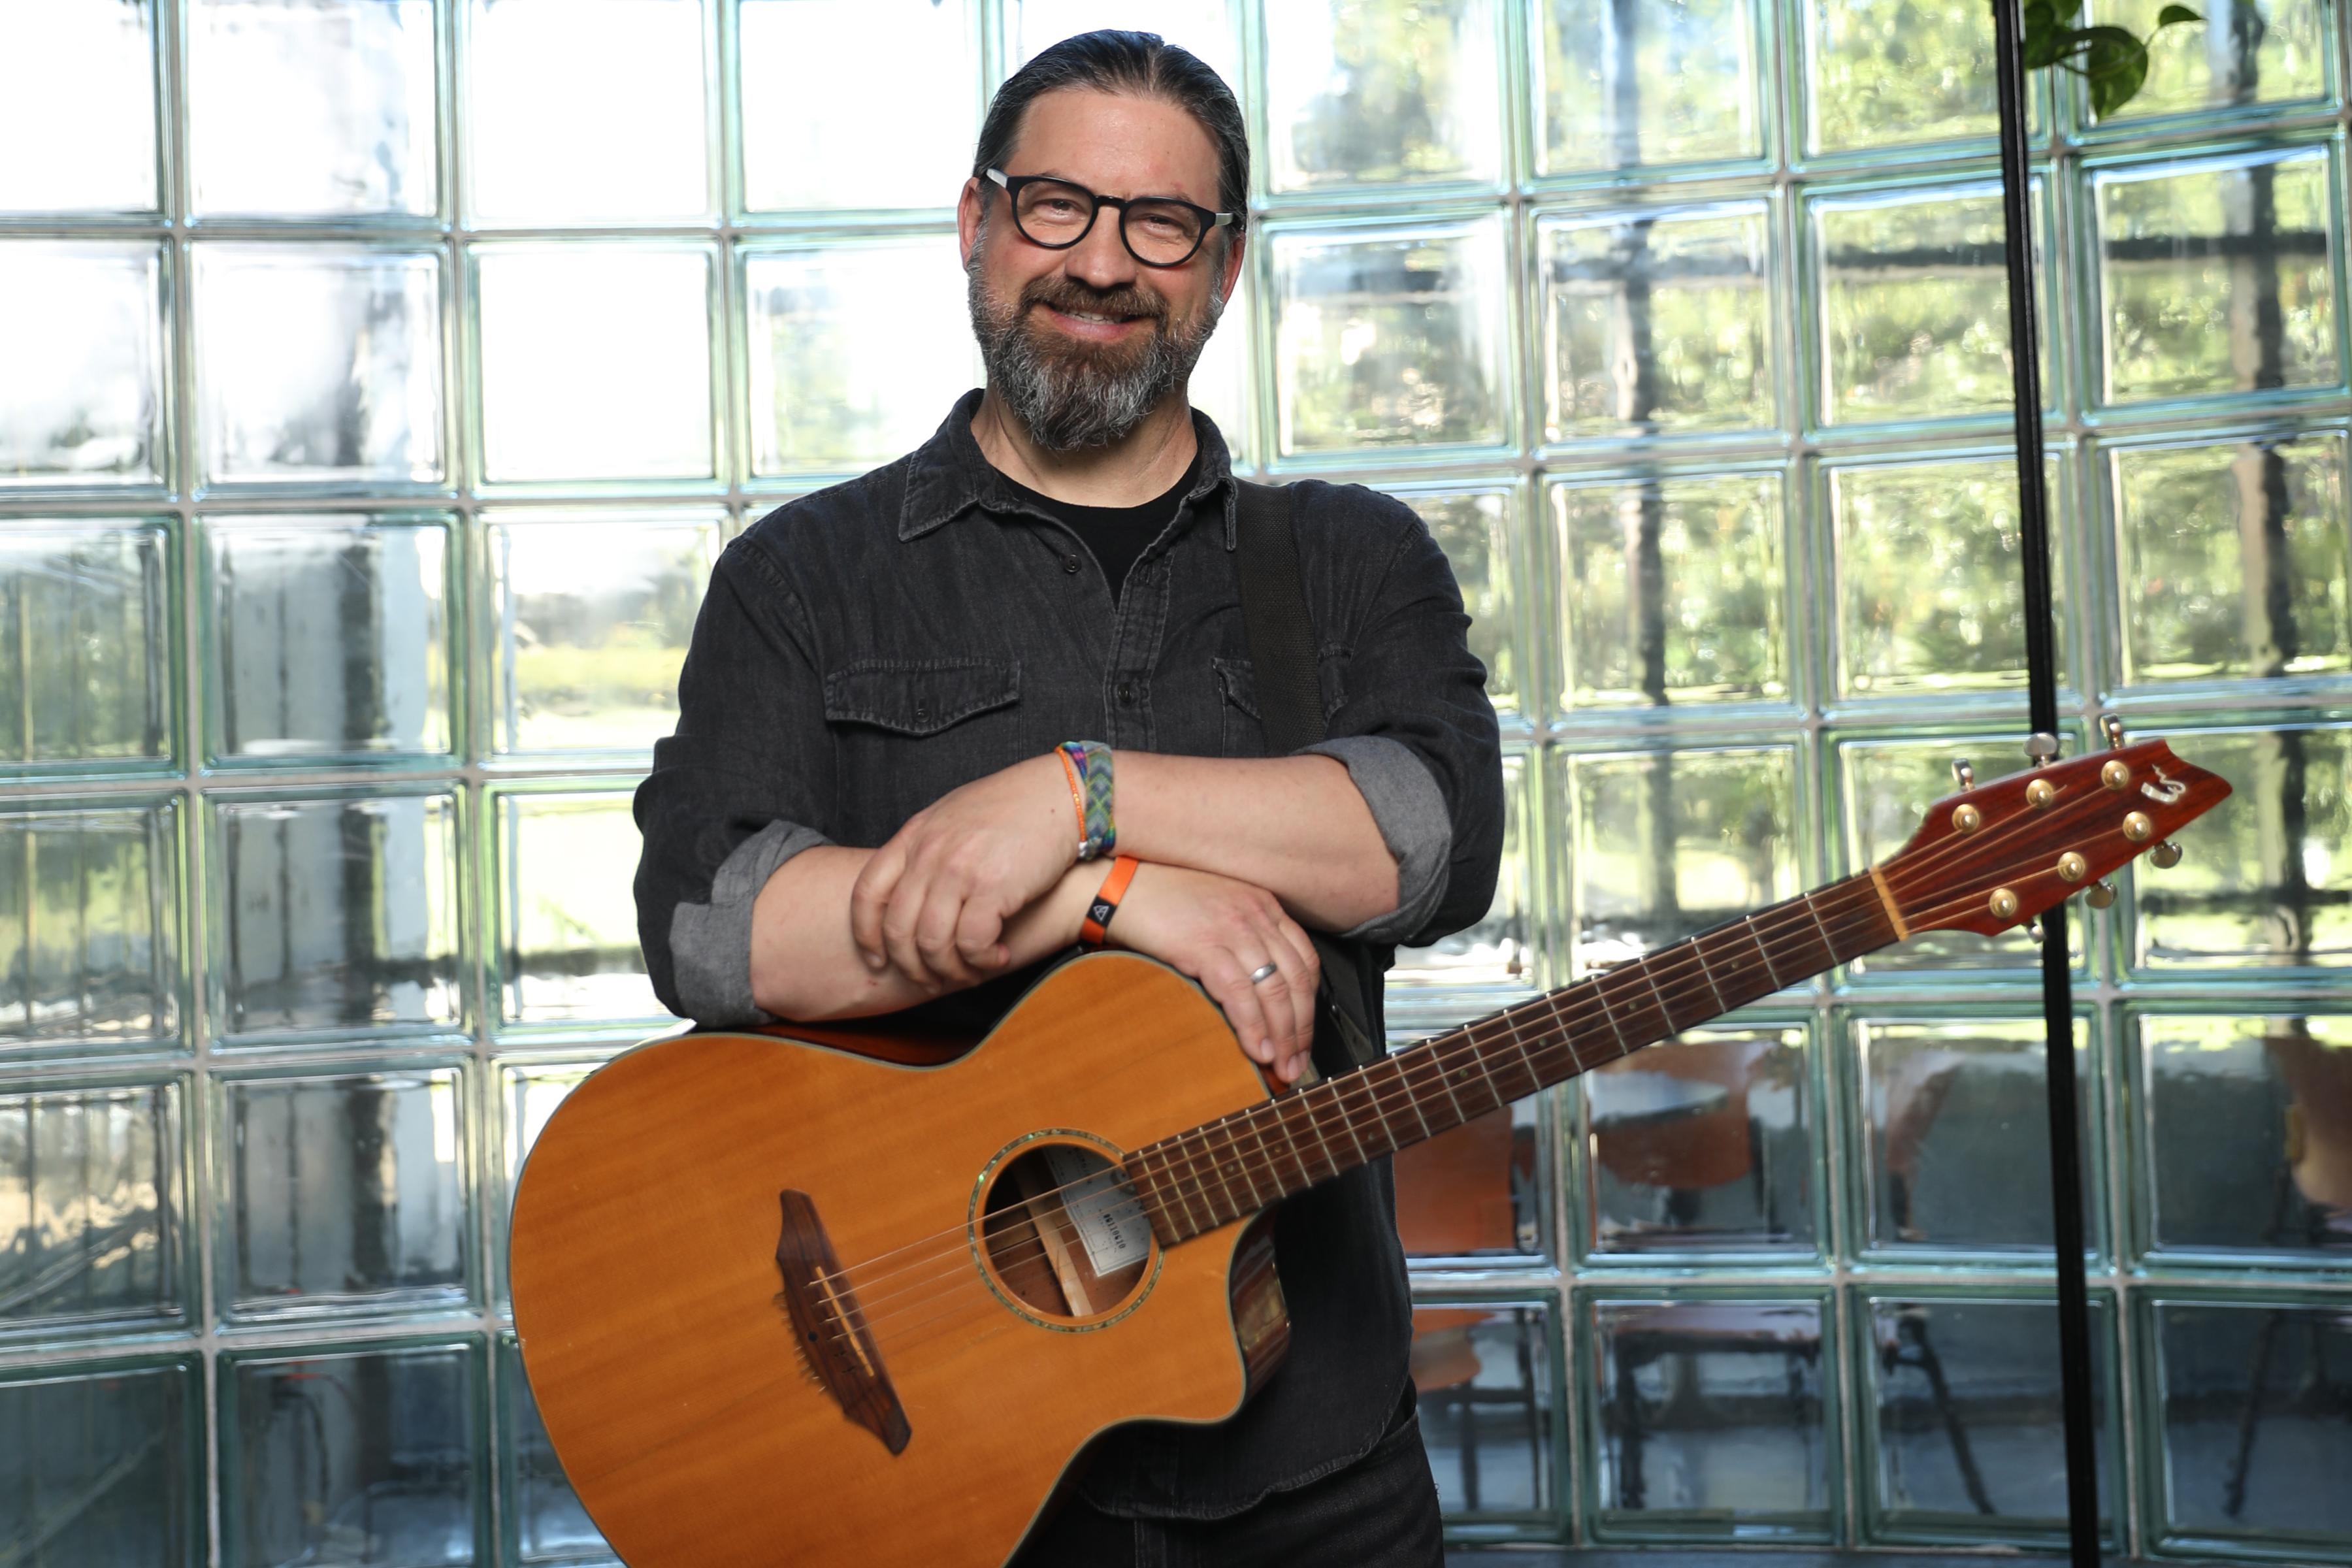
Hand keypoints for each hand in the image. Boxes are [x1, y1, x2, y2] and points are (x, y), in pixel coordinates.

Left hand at [851, 754, 1077, 989]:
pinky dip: (981, 961)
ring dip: (949, 970)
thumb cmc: (1015, 807)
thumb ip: (929, 848)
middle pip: (898, 929)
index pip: (868, 893)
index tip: (878, 959)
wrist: (1061, 794)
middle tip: (932, 981)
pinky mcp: (992, 886)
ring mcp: (958, 869)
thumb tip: (913, 887)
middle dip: (911, 967)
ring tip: (970, 973)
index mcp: (915, 835)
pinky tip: (997, 957)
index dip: (866, 935)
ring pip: (932, 944)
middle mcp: (929, 852)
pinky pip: (971, 943)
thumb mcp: (955, 816)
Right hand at [1106, 863, 1320, 1083]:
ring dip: (1282, 1036)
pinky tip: (1255, 1050)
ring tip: (1281, 1065)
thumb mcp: (1217, 910)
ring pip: (1274, 990)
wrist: (1119, 886)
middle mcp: (1255, 915)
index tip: (1304, 1036)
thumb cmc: (1162, 901)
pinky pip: (1239, 993)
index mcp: (1263, 906)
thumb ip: (1242, 938)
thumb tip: (1257, 989)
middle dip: (1302, 1029)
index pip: (1305, 961)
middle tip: (1297, 1063)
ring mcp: (1231, 929)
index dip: (1309, 1005)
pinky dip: (1252, 1027)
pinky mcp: (1203, 945)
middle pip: (1296, 980)